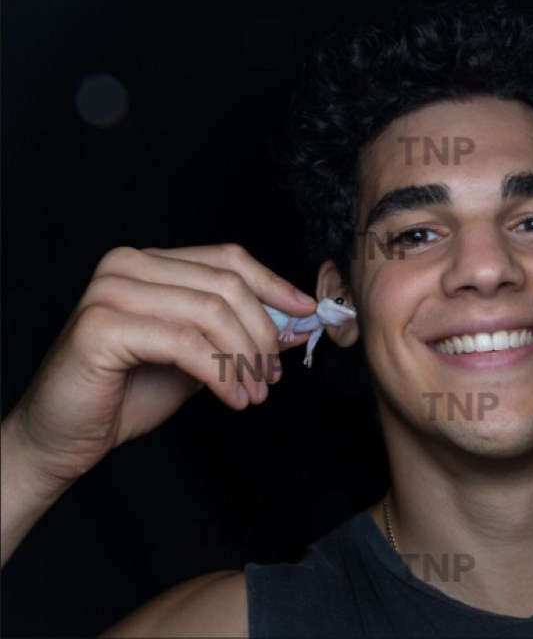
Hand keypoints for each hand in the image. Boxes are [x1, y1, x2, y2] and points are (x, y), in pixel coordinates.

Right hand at [6, 244, 316, 489]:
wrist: (65, 436)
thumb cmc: (128, 393)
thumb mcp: (201, 356)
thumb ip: (240, 333)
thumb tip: (296, 323)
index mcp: (150, 262)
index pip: (228, 258)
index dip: (274, 285)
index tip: (306, 314)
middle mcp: (127, 265)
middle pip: (225, 284)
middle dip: (262, 332)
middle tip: (273, 375)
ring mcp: (110, 291)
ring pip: (210, 312)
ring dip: (244, 358)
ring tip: (255, 392)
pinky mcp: (101, 326)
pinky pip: (185, 343)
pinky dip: (220, 374)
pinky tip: (233, 399)